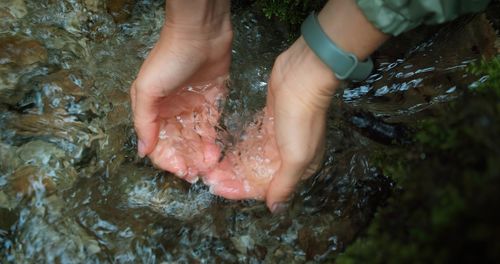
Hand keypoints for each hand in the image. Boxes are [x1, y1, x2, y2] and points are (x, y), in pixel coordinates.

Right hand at [130, 4, 232, 181]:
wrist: (201, 34)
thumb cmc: (170, 59)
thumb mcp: (147, 89)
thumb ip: (144, 121)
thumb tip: (142, 151)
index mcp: (153, 110)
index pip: (157, 144)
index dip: (167, 160)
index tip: (180, 171)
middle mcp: (172, 112)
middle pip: (177, 145)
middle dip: (185, 161)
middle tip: (196, 174)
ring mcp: (192, 108)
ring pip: (194, 141)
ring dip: (199, 156)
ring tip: (208, 167)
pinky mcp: (211, 103)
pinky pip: (210, 129)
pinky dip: (211, 143)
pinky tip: (215, 154)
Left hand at [205, 37, 337, 205]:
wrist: (301, 76)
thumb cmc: (301, 118)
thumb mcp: (296, 157)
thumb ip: (284, 184)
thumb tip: (276, 209)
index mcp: (299, 167)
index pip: (264, 187)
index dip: (239, 189)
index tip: (216, 188)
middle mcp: (288, 155)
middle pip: (256, 173)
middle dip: (232, 177)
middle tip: (208, 177)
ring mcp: (277, 138)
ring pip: (250, 158)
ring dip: (232, 164)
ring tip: (210, 166)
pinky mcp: (267, 121)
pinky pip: (249, 141)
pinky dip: (237, 148)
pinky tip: (221, 151)